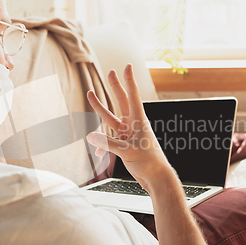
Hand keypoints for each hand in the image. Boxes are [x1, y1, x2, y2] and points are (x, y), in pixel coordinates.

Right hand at [86, 64, 174, 191]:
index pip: (132, 96)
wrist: (156, 178)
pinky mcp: (125, 144)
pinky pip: (109, 140)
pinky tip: (97, 153)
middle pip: (121, 101)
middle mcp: (133, 124)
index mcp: (138, 120)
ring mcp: (128, 133)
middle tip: (110, 71)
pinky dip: (102, 144)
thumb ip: (108, 143)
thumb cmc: (148, 162)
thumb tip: (91, 136)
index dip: (128, 80)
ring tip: (90, 94)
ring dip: (100, 108)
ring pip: (111, 118)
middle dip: (115, 86)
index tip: (126, 66)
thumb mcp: (128, 151)